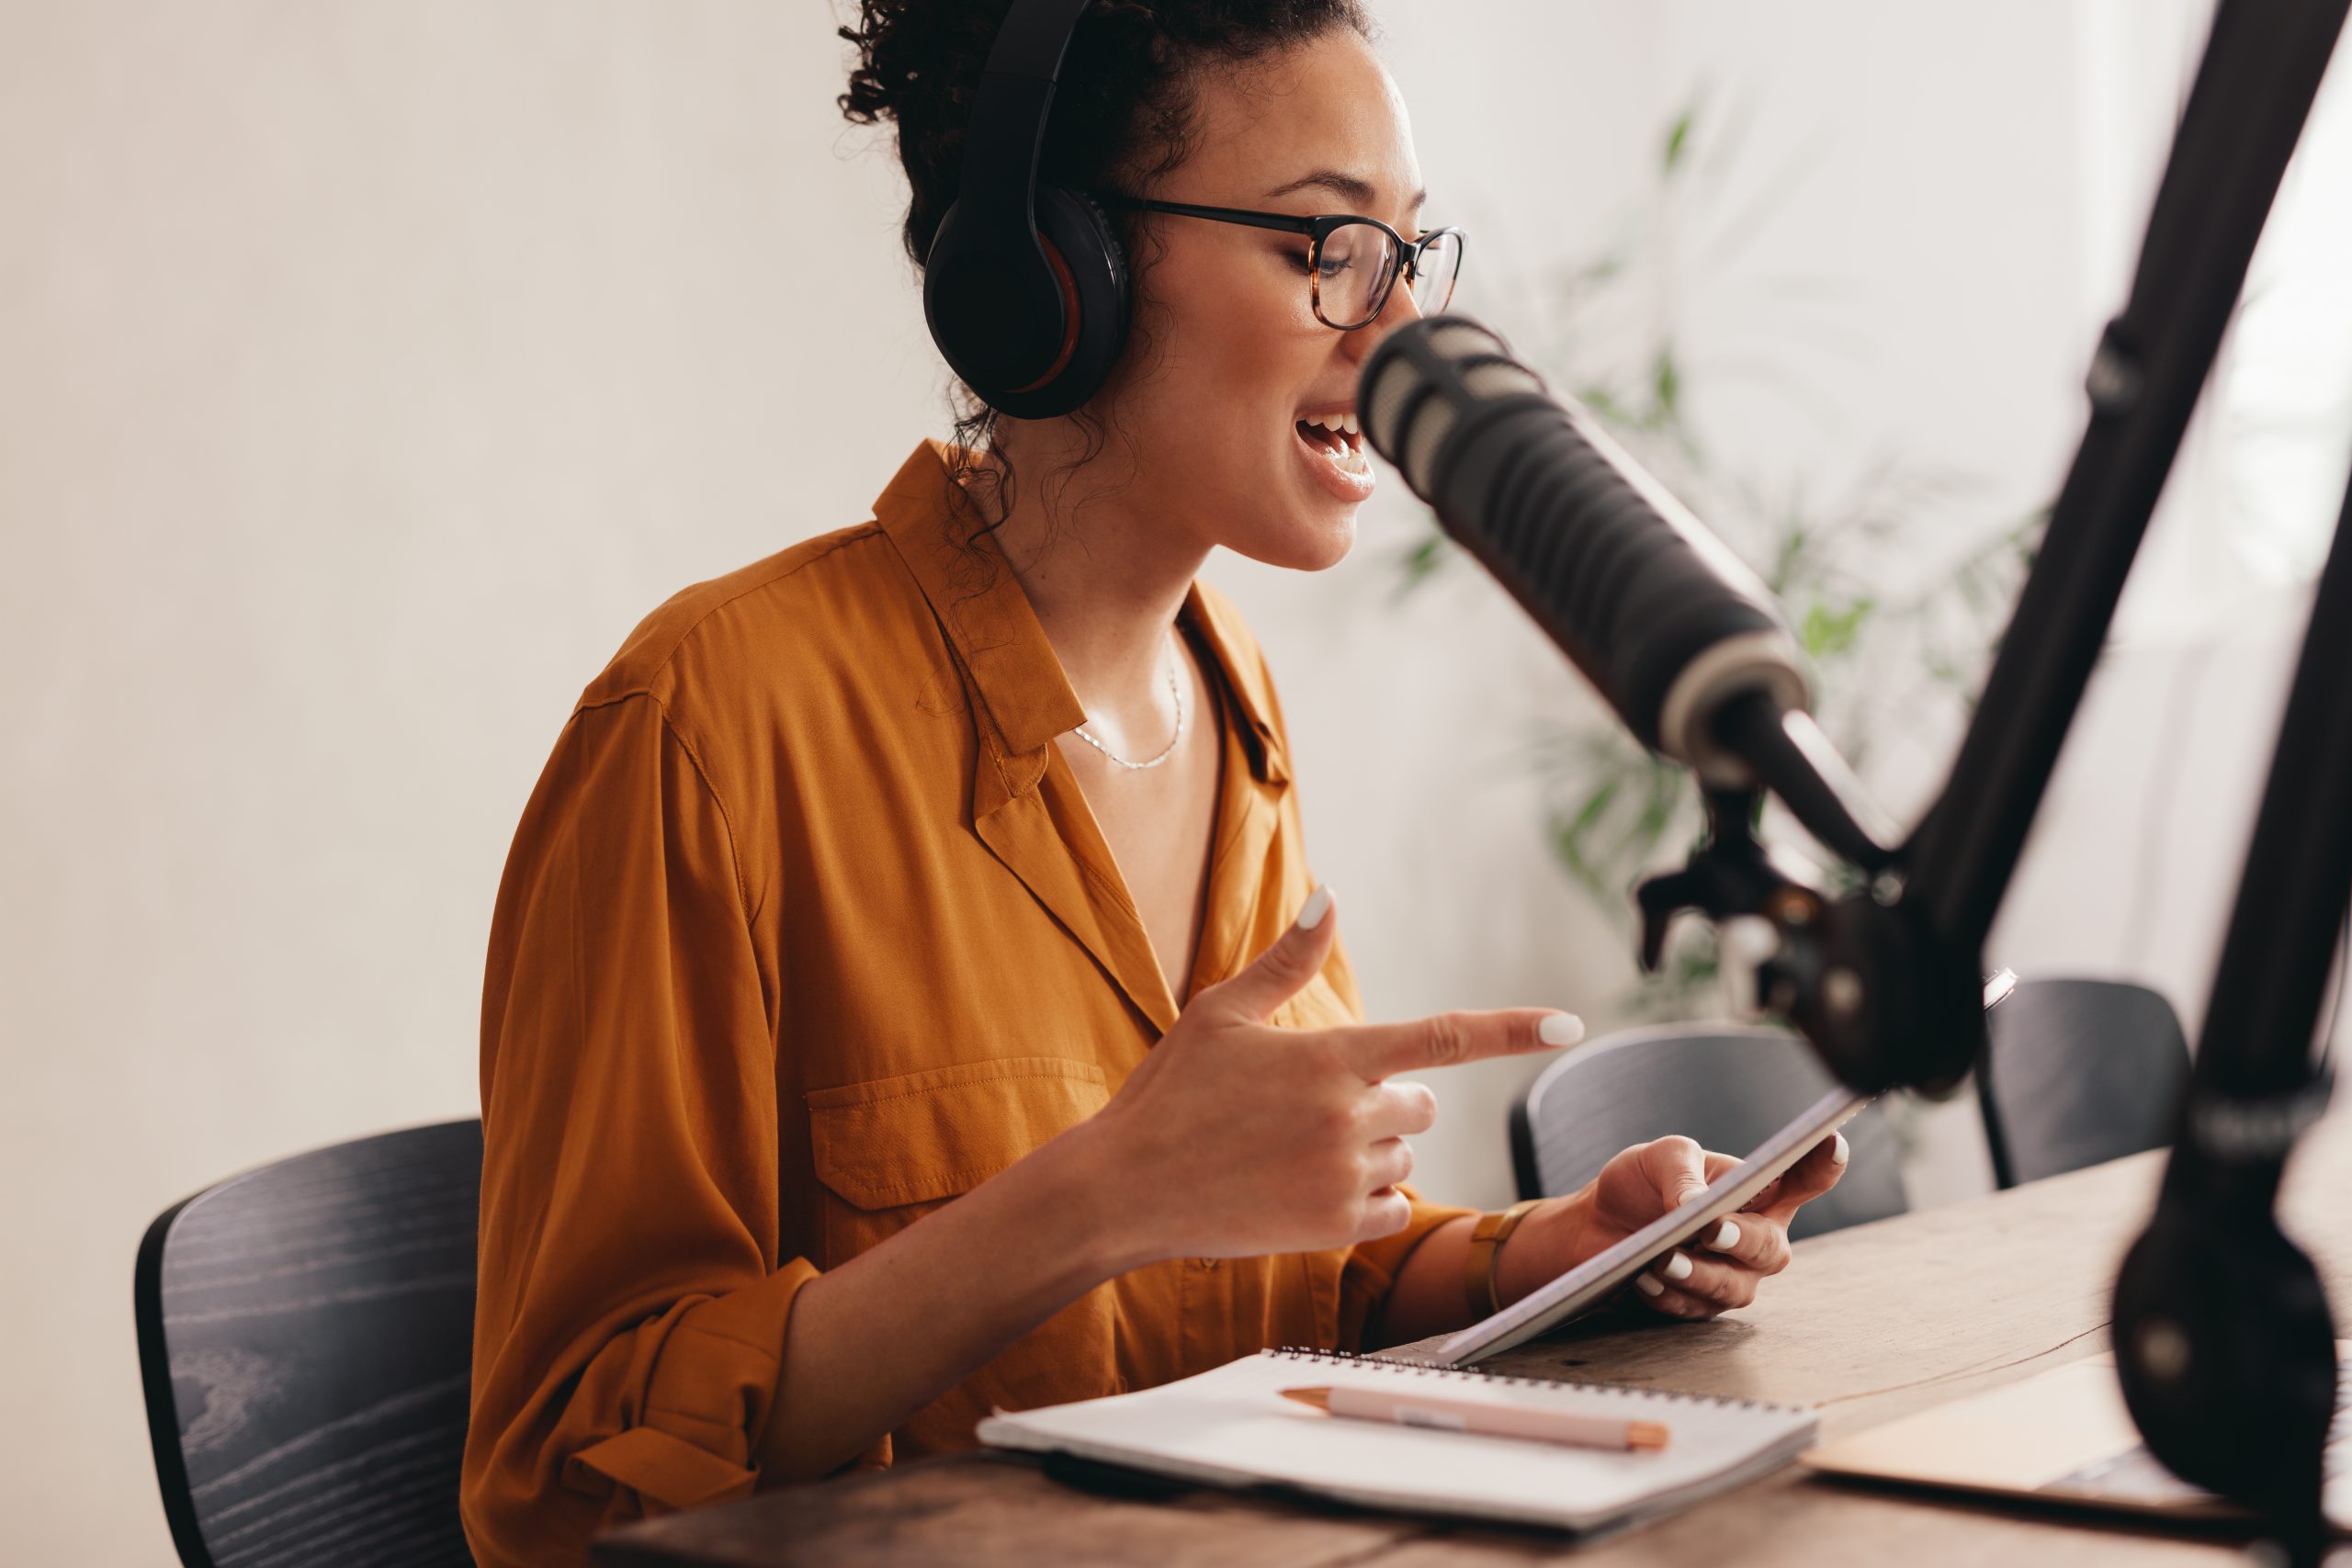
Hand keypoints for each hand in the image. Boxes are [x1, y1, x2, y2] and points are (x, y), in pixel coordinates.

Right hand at [1084, 885, 1577, 1265]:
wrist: (1126, 1188)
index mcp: (1330, 1056)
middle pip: (1423, 1106)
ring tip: (1291, 1151)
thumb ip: (1289, 961)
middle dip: (1387, 1103)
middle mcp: (1348, 1117)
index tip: (1570, 1024)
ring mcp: (1344, 1178)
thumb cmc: (1170, 1093)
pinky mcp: (1334, 1229)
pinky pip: (1391, 1211)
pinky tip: (1301, 1189)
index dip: (1514, 1029)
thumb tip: (1331, 896)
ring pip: (1405, 1160)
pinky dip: (1362, 1201)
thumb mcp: (1220, 1014)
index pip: (1445, 1037)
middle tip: (1312, 1107)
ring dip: (1370, 1154)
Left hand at [1506, 1133, 1848, 1320]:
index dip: (1822, 1165)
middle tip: (1709, 1229)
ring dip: (1699, 1274)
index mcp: (1760, 1192)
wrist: (1597, 1225)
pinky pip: (1693, 1309)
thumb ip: (1681, 1173)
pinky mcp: (1700, 1306)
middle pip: (1770, 1249)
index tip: (1831, 1142)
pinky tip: (1643, 1279)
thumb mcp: (1659, 1158)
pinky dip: (1668, 1294)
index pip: (1803, 1180)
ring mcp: (1733, 1277)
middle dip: (1741, 1240)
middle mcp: (1757, 1239)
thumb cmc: (1642, 1183)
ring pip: (1734, 1287)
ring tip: (1662, 1259)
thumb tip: (1696, 1204)